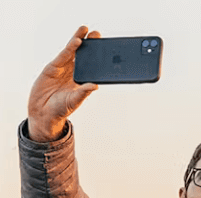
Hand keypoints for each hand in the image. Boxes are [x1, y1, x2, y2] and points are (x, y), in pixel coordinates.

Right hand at [28, 26, 99, 141]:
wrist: (43, 112)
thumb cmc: (61, 109)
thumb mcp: (74, 101)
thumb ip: (83, 93)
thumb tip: (95, 86)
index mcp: (82, 81)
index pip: (92, 67)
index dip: (97, 57)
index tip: (106, 49)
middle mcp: (73, 73)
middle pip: (83, 56)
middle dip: (89, 45)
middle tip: (98, 34)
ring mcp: (63, 69)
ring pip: (72, 52)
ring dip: (79, 40)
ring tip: (86, 30)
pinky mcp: (52, 67)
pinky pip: (63, 56)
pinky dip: (69, 48)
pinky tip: (76, 41)